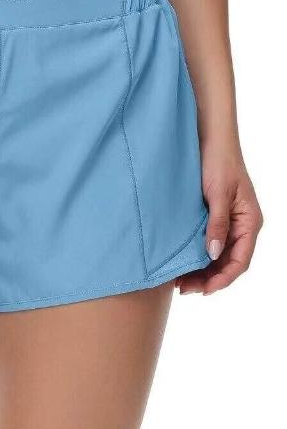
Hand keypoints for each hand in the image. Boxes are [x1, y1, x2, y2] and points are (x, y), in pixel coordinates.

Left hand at [177, 142, 262, 294]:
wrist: (209, 138)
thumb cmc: (218, 162)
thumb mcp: (218, 194)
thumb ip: (216, 224)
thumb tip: (211, 255)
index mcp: (250, 222)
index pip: (240, 261)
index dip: (222, 279)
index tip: (202, 290)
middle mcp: (241, 225)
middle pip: (227, 262)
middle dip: (208, 279)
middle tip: (183, 288)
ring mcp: (227, 222)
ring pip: (217, 255)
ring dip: (200, 270)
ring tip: (179, 281)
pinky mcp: (213, 217)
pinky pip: (208, 243)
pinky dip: (196, 255)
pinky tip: (180, 262)